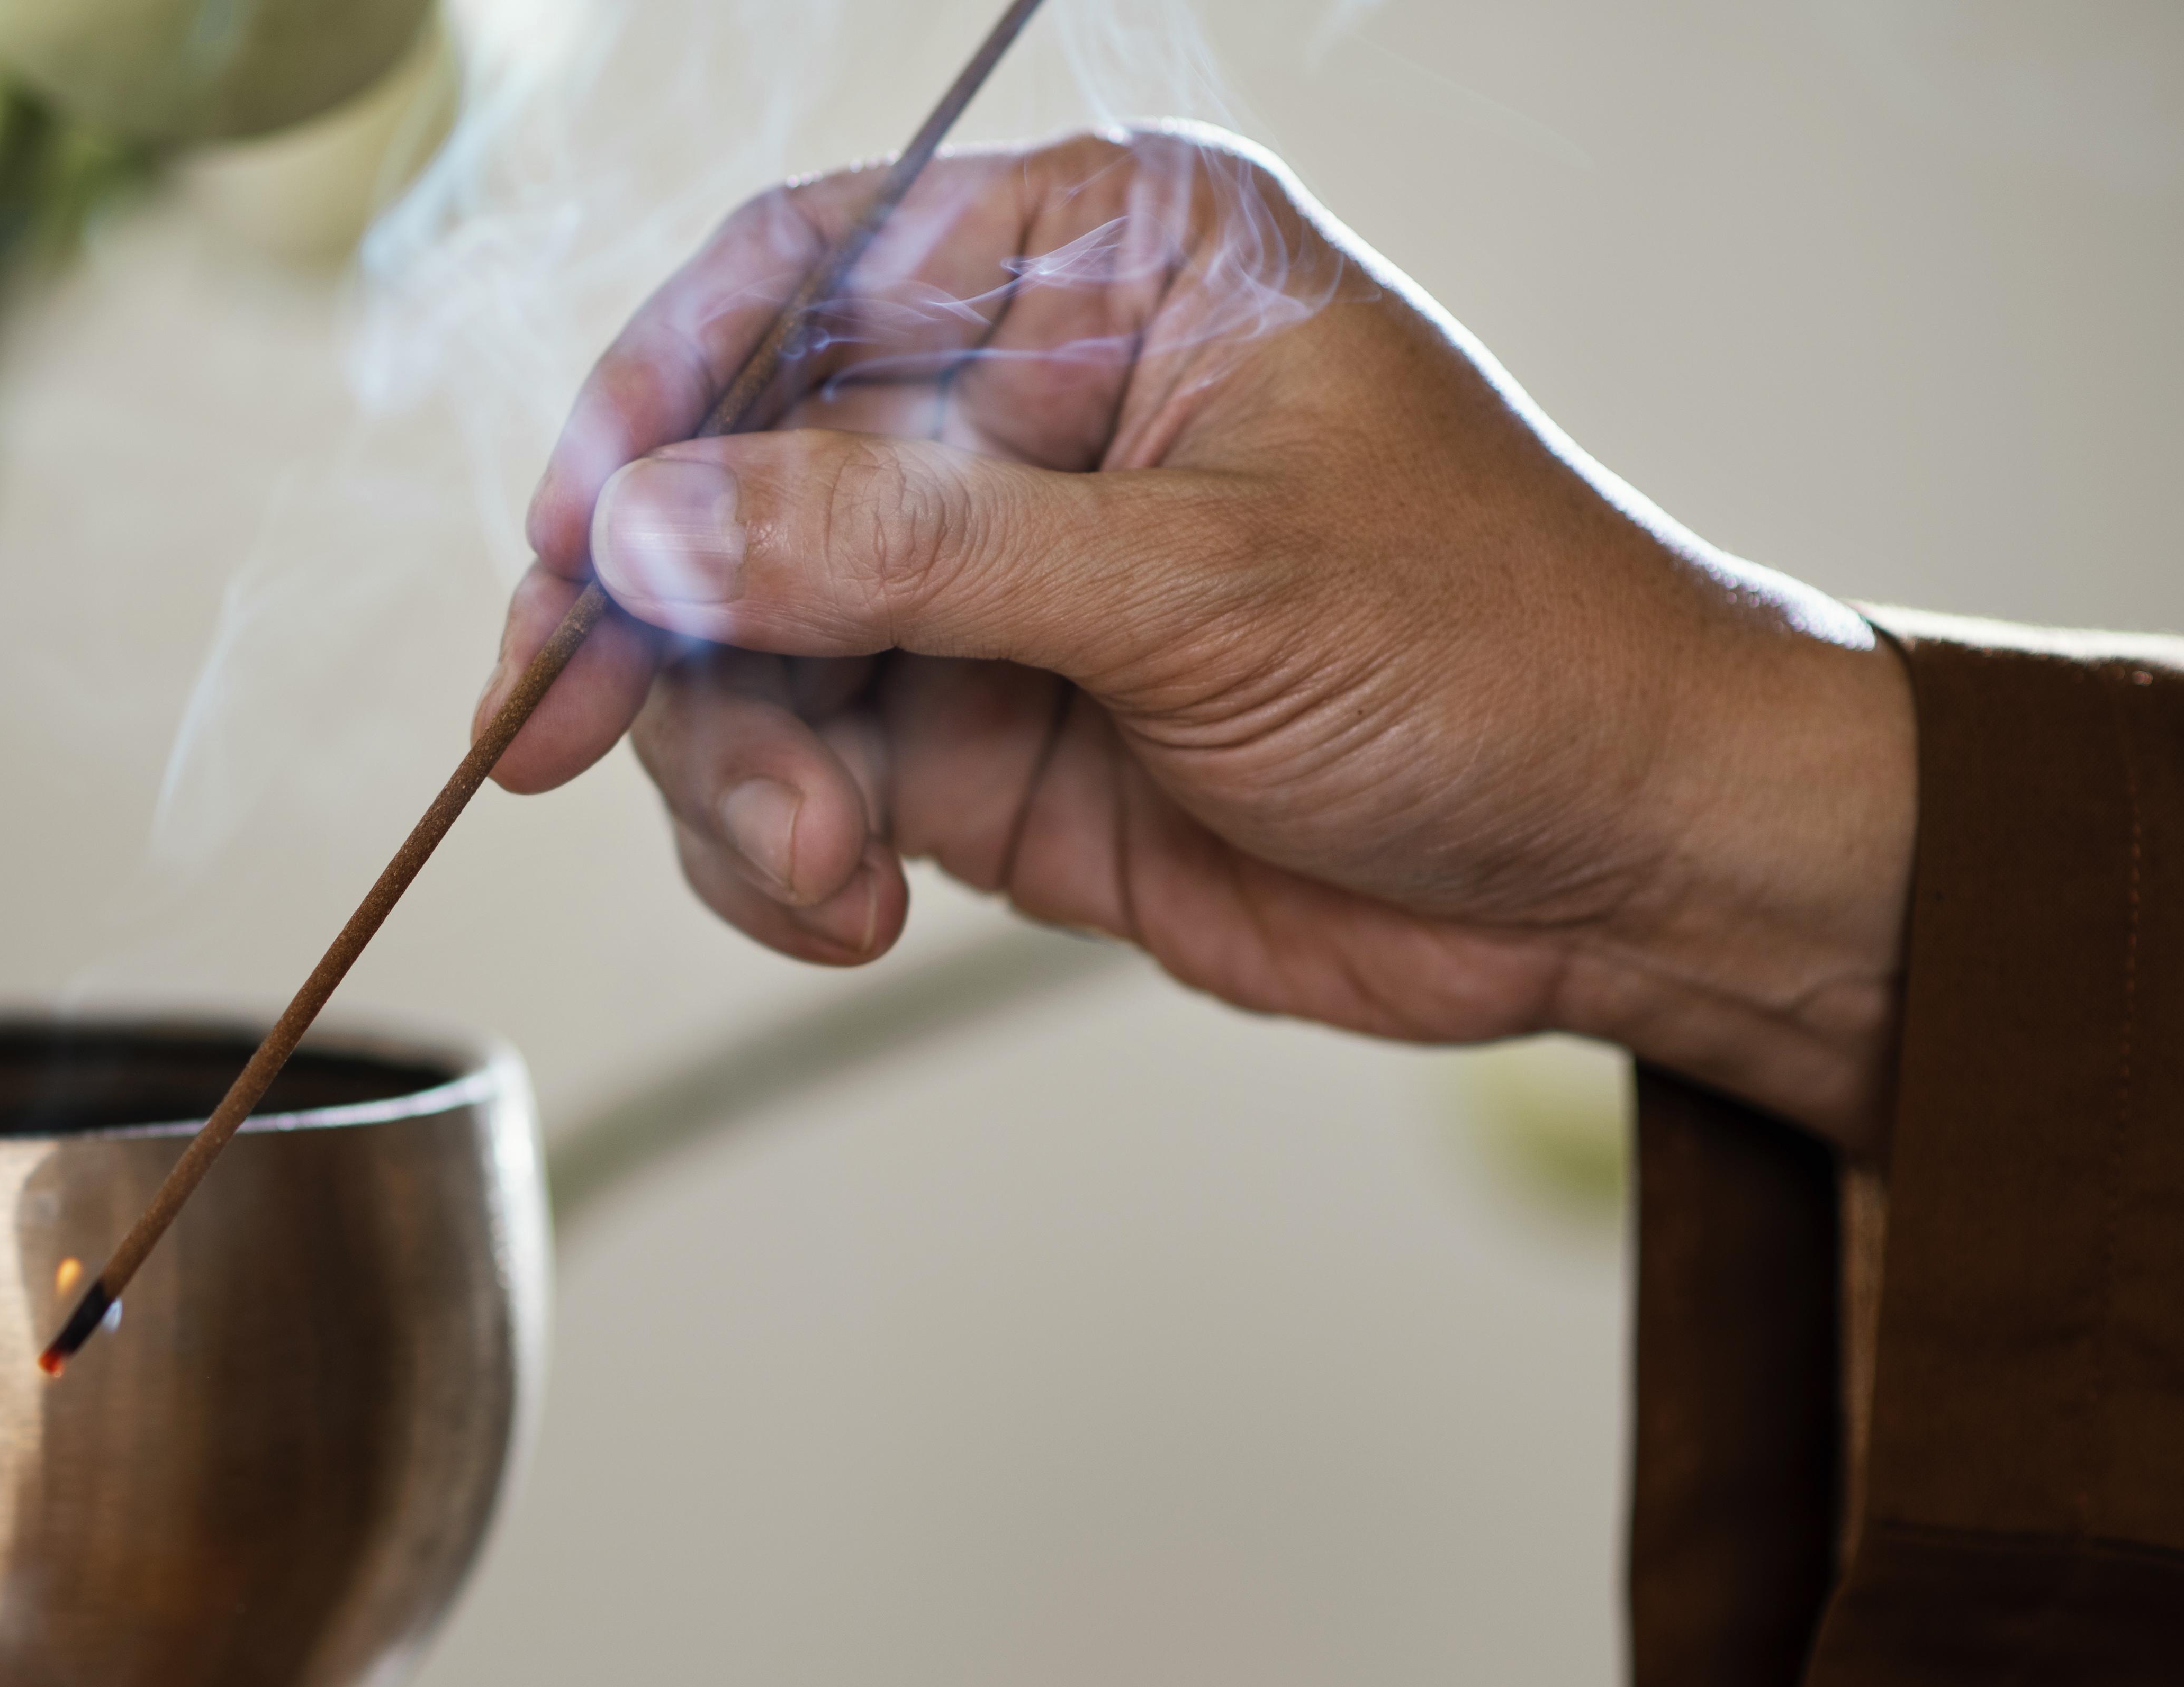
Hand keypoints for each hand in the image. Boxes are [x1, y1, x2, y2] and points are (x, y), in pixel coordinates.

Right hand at [489, 128, 1915, 1153]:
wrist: (1619, 869)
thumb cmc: (1493, 656)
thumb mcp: (1196, 585)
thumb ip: (908, 549)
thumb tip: (654, 524)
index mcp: (1094, 269)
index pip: (794, 279)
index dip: (650, 404)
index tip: (572, 550)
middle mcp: (1013, 411)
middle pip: (724, 490)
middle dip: (668, 643)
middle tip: (612, 754)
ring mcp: (977, 588)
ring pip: (734, 660)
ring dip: (737, 782)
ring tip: (827, 876)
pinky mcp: (967, 742)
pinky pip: (789, 784)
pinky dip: (779, 861)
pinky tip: (848, 912)